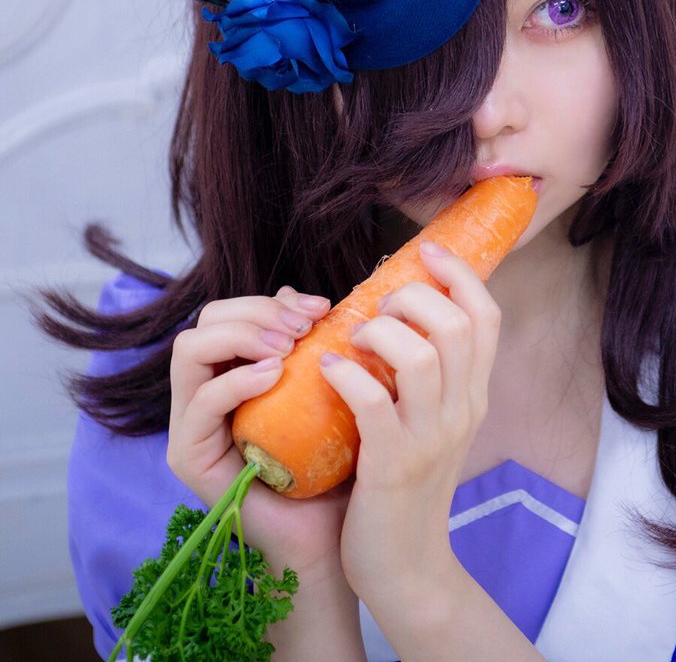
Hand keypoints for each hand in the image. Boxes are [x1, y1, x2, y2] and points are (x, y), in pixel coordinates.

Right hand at [167, 287, 349, 585]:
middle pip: (207, 320)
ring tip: (288, 347)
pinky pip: (199, 401)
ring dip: (243, 334)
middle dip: (258, 310)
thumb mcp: (325, 388)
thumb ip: (309, 343)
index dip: (274, 301)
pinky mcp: (188, 456)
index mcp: (232, 371)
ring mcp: (190, 425)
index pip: (232, 311)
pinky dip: (236, 379)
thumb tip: (301, 298)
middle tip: (305, 325)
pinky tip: (274, 375)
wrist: (332, 533)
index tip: (323, 307)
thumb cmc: (332, 462)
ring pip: (191, 348)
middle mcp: (204, 393)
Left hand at [318, 242, 500, 609]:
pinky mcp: (393, 466)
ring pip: (420, 356)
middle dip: (414, 296)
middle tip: (380, 306)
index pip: (487, 317)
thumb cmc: (406, 484)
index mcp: (474, 395)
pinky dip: (346, 374)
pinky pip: (373, 401)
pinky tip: (327, 368)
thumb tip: (387, 309)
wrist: (406, 568)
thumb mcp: (431, 422)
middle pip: (457, 325)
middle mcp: (462, 411)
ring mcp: (431, 439)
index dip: (460, 274)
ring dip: (380, 332)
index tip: (427, 251)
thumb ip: (420, 371)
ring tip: (354, 336)